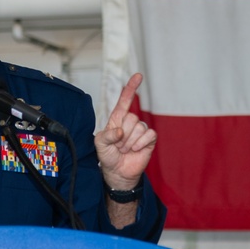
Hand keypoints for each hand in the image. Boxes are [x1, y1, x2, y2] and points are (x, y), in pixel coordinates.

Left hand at [94, 73, 155, 192]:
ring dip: (130, 142)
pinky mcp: (149, 139)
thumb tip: (121, 131)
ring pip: (139, 127)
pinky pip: (149, 135)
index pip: (125, 100)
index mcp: (117, 119)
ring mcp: (140, 130)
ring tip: (125, 149)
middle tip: (118, 145)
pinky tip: (135, 150)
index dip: (131, 87)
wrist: (118, 172)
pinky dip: (140, 144)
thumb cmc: (107, 156)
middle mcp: (130, 122)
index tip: (139, 75)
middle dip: (123, 134)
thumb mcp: (100, 144)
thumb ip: (107, 135)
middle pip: (132, 117)